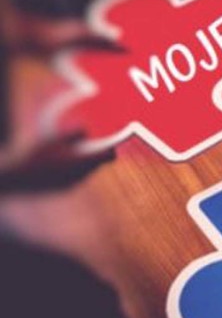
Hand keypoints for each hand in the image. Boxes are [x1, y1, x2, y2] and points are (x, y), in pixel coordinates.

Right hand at [0, 132, 114, 193]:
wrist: (15, 178)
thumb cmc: (34, 155)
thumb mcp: (54, 138)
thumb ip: (74, 132)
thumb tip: (86, 128)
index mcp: (82, 162)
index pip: (108, 156)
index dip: (112, 147)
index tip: (111, 141)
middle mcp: (81, 175)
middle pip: (98, 163)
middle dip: (95, 153)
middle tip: (88, 141)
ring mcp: (72, 184)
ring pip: (87, 170)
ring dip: (84, 160)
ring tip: (69, 150)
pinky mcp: (64, 188)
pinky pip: (76, 176)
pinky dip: (72, 168)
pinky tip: (59, 161)